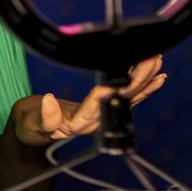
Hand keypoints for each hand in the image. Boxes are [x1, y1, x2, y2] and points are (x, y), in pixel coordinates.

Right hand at [14, 55, 166, 146]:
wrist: (40, 129)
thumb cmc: (35, 126)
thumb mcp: (32, 124)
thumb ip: (42, 117)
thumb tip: (49, 100)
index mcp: (78, 123)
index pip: (94, 107)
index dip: (105, 94)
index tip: (115, 82)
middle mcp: (97, 119)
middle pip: (120, 99)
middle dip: (136, 79)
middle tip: (149, 61)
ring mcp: (104, 113)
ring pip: (129, 96)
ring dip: (144, 79)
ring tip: (157, 62)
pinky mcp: (107, 107)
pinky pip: (130, 98)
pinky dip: (145, 87)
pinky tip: (158, 78)